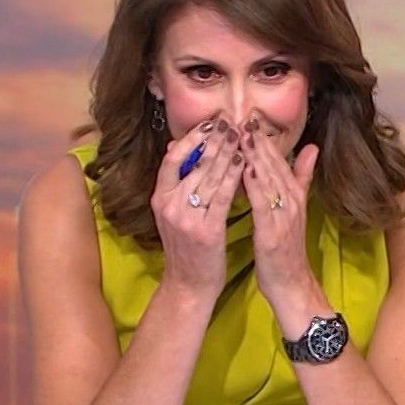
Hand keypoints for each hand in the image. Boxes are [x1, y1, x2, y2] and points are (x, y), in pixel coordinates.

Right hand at [150, 116, 244, 298]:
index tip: (210, 123)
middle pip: (193, 163)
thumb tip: (174, 147)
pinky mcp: (206, 230)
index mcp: (159, 198)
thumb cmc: (187, 246)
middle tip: (231, 121)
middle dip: (215, 140)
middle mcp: (169, 205)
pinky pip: (222, 196)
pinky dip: (234, 177)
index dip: (191, 138)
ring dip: (227, 152)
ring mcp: (186, 218)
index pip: (170, 158)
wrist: (189, 284)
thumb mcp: (173, 212)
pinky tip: (245, 163)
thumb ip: (175, 183)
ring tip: (242, 135)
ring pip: (209, 176)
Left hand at [239, 121, 322, 315]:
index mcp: (294, 195)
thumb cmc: (285, 249)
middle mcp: (292, 201)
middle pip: (275, 165)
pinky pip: (263, 204)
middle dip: (260, 140)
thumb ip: (301, 178)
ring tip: (243, 135)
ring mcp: (284, 216)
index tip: (252, 117)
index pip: (280, 160)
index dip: (266, 138)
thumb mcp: (295, 210)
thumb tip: (311, 149)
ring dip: (256, 156)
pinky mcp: (272, 232)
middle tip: (245, 117)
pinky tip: (244, 170)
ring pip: (269, 180)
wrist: (291, 283)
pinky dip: (255, 186)